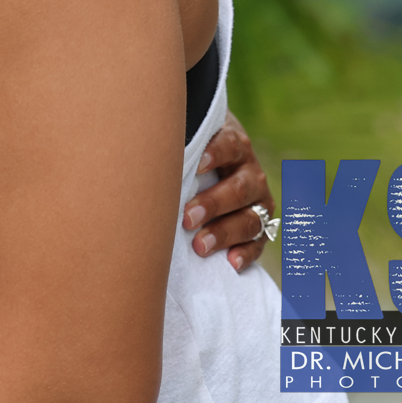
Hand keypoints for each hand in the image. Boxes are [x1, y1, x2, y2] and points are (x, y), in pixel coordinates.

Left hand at [183, 111, 274, 271]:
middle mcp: (250, 174)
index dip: (215, 154)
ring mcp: (259, 202)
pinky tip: (231, 262)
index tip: (197, 165)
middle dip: (213, 204)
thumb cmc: (190, 151)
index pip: (229, 146)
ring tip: (200, 246)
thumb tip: (140, 143)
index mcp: (234, 145)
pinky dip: (247, 253)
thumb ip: (176, 143)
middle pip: (238, 189)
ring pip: (250, 219)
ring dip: (225, 233)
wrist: (215, 166)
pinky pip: (258, 243)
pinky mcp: (262, 227)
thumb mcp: (188, 140)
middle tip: (187, 219)